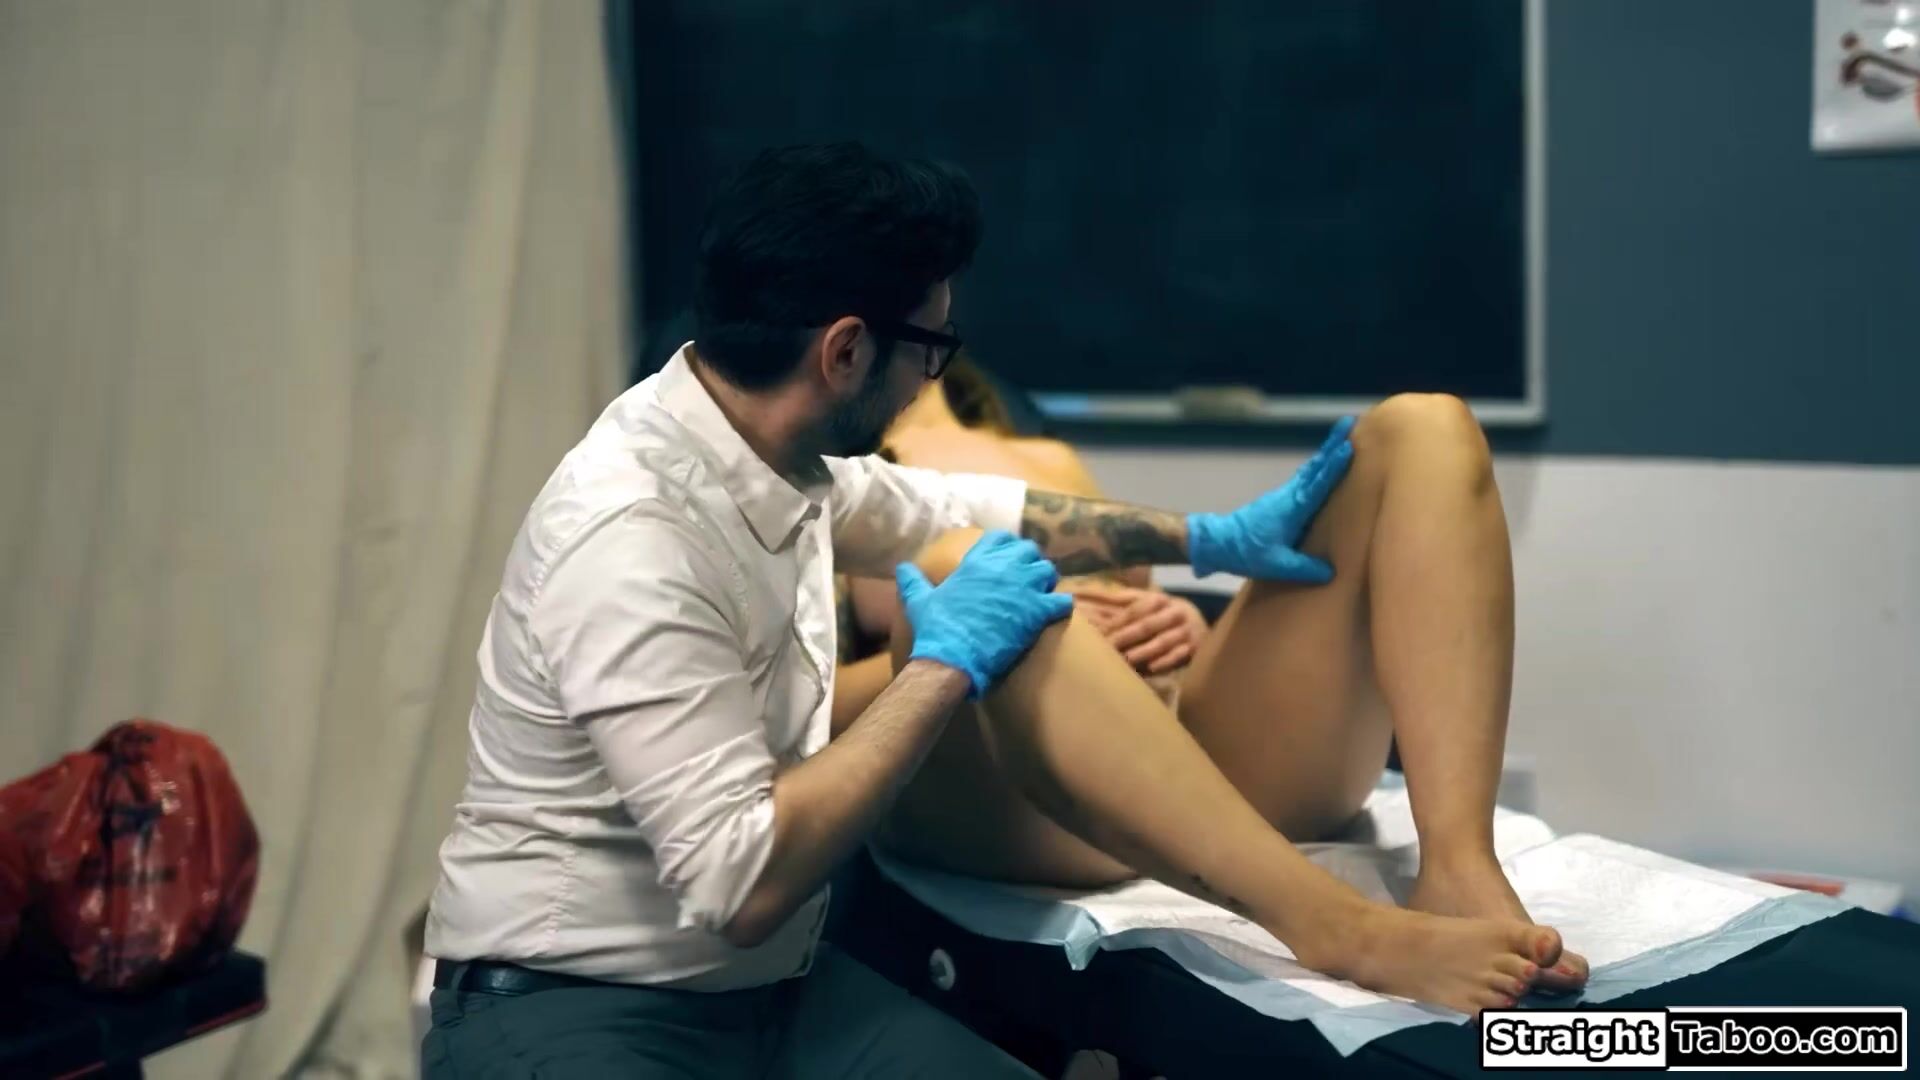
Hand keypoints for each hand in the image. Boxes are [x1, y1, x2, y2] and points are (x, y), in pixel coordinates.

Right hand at [895, 531, 1074, 697]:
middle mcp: (1003, 568)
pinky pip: (1061, 599)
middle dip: (1029, 561)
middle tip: (1027, 577)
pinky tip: (1056, 610)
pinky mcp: (1037, 611)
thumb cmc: (936, 629)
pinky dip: (1061, 604)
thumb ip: (913, 581)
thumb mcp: (919, 601)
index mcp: (976, 562)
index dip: (1007, 547)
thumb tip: (902, 568)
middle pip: (1029, 550)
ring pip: (1047, 570)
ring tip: (1043, 592)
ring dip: (1046, 579)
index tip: (1008, 558)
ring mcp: (1023, 588)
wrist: (953, 658)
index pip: (1000, 538)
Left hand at [1077, 585, 1208, 673]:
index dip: (1117, 621)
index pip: (1135, 610)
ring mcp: (1186, 631)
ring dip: (1144, 650)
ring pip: (1163, 641)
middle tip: (1108, 648)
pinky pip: (1179, 655)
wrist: (1200, 624)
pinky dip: (1166, 661)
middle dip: (1126, 637)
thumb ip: (1118, 598)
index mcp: (1159, 599)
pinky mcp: (1194, 648)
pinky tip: (1152, 667)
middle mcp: (1174, 613)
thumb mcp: (1146, 600)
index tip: (1099, 632)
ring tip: (1127, 659)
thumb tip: (1082, 591)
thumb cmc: (1163, 612)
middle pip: (1147, 625)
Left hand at [1186, 416, 1354, 581]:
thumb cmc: (1246, 553)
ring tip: (1343, 438)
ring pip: (1310, 470)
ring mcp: (1284, 496)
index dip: (1334, 466)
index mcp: (1292, 509)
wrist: (1219, 543)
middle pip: (1316, 466)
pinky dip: (1318, 467)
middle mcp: (1289, 497)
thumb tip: (1332, 572)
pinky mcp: (1281, 501)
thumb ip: (1304, 568)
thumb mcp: (1276, 565)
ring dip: (1327, 453)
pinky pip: (1305, 479)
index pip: (1317, 483)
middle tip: (1350, 421)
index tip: (1348, 446)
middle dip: (1333, 444)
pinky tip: (1323, 466)